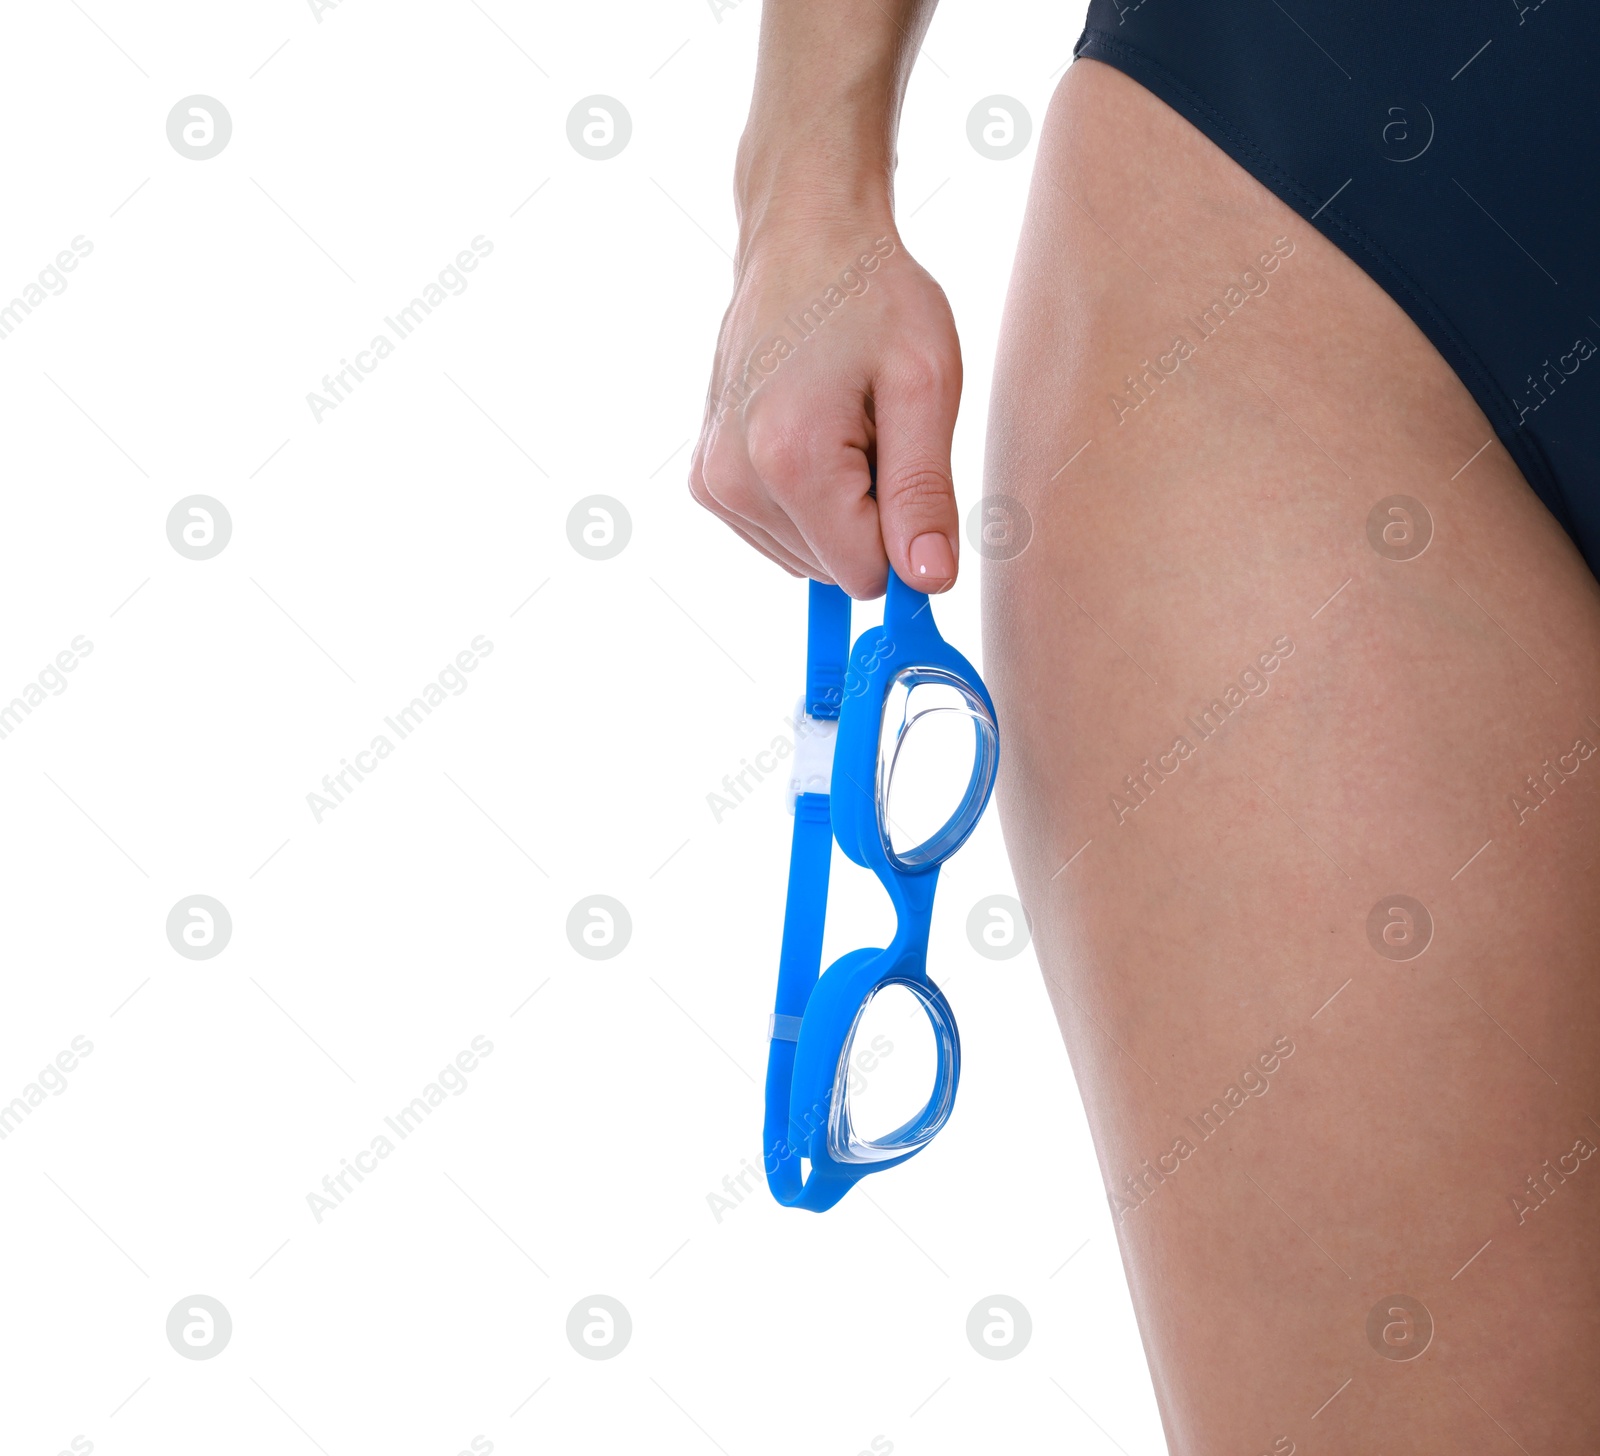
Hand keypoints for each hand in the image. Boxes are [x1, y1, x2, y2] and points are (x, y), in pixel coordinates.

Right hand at [689, 222, 962, 596]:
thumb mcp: (926, 384)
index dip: (903, 531)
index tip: (904, 460)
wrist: (803, 238)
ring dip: (841, 508)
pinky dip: (810, 501)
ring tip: (843, 424)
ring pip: (809, 559)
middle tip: (873, 431)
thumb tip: (928, 583)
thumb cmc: (873, 295)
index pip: (865, 575)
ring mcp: (712, 484)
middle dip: (870, 515)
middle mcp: (734, 482)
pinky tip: (813, 433)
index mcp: (789, 460)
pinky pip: (781, 537)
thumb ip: (925, 493)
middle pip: (835, 570)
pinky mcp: (707, 482)